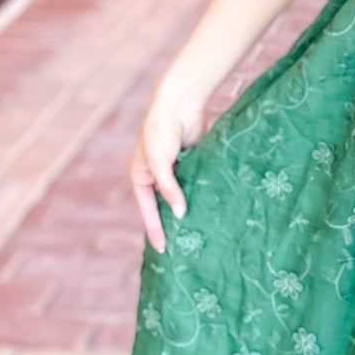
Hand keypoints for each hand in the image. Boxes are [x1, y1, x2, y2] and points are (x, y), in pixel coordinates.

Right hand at [130, 81, 206, 252]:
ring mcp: (176, 172)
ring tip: (201, 234)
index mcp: (141, 178)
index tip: (164, 250)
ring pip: (183, 197)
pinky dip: (202, 195)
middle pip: (165, 207)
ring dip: (191, 210)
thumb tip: (181, 214)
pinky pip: (197, 185)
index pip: (148, 211)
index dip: (156, 230)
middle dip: (174, 223)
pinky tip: (213, 210)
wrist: (179, 104)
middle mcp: (157, 178)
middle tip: (185, 248)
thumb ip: (169, 189)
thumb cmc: (160, 132)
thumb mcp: (160, 163)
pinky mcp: (193, 165)